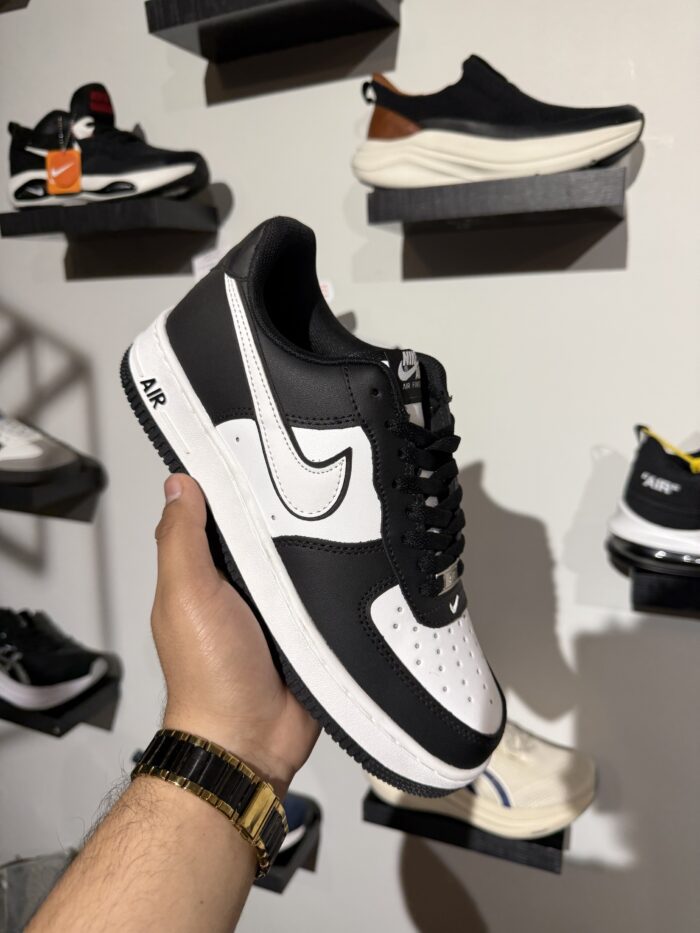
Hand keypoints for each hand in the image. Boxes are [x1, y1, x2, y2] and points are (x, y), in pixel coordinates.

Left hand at [151, 474, 319, 795]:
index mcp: (204, 572)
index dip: (234, 480)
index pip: (219, 513)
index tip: (260, 443)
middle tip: (320, 469)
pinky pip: (326, 591)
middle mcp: (240, 584)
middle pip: (265, 532)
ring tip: (351, 500)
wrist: (251, 740)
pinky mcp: (310, 625)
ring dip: (317, 542)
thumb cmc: (209, 672)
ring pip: (300, 557)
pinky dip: (338, 577)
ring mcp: (278, 606)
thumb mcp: (186, 594)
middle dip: (287, 508)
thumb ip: (181, 540)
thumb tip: (180, 484)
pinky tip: (361, 549)